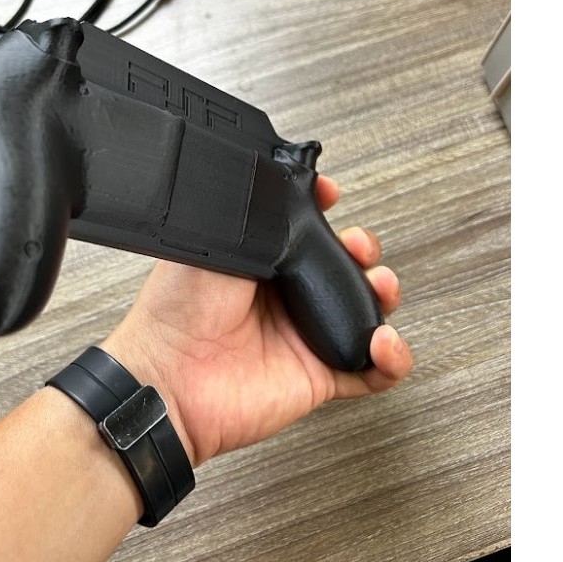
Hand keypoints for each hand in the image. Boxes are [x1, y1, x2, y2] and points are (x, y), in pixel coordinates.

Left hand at [102, 175, 411, 466]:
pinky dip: (392, 358)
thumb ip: (250, 217)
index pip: (307, 234)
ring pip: (366, 313)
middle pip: (345, 269)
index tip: (329, 195)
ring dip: (384, 294)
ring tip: (379, 285)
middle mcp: (286, 299)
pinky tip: (382, 341)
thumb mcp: (214, 242)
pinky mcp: (318, 377)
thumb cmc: (176, 309)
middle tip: (356, 246)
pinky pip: (373, 373)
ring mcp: (305, 338)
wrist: (170, 375)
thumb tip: (274, 184)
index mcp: (262, 263)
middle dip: (362, 250)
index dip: (324, 213)